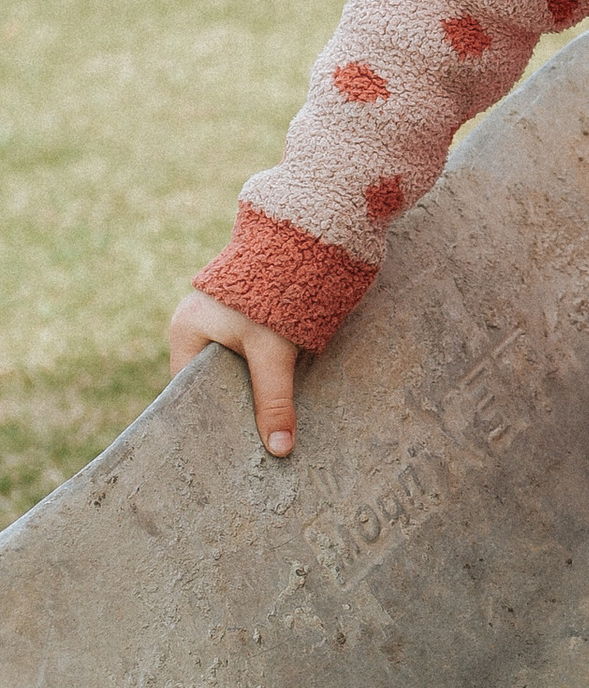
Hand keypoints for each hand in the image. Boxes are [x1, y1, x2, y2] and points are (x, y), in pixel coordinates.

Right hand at [170, 289, 300, 457]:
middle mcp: (197, 325)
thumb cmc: (276, 291)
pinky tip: (284, 392)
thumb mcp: (273, 351)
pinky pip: (250, 352)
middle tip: (255, 447)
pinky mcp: (247, 313)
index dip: (208, 420)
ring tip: (271, 427)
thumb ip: (274, 399)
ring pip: (235, 368)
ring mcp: (221, 317)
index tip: (228, 450)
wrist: (302, 236)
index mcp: (186, 332)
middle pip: (212, 382)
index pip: (188, 392)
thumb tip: (279, 451)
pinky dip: (264, 371)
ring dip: (253, 390)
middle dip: (234, 409)